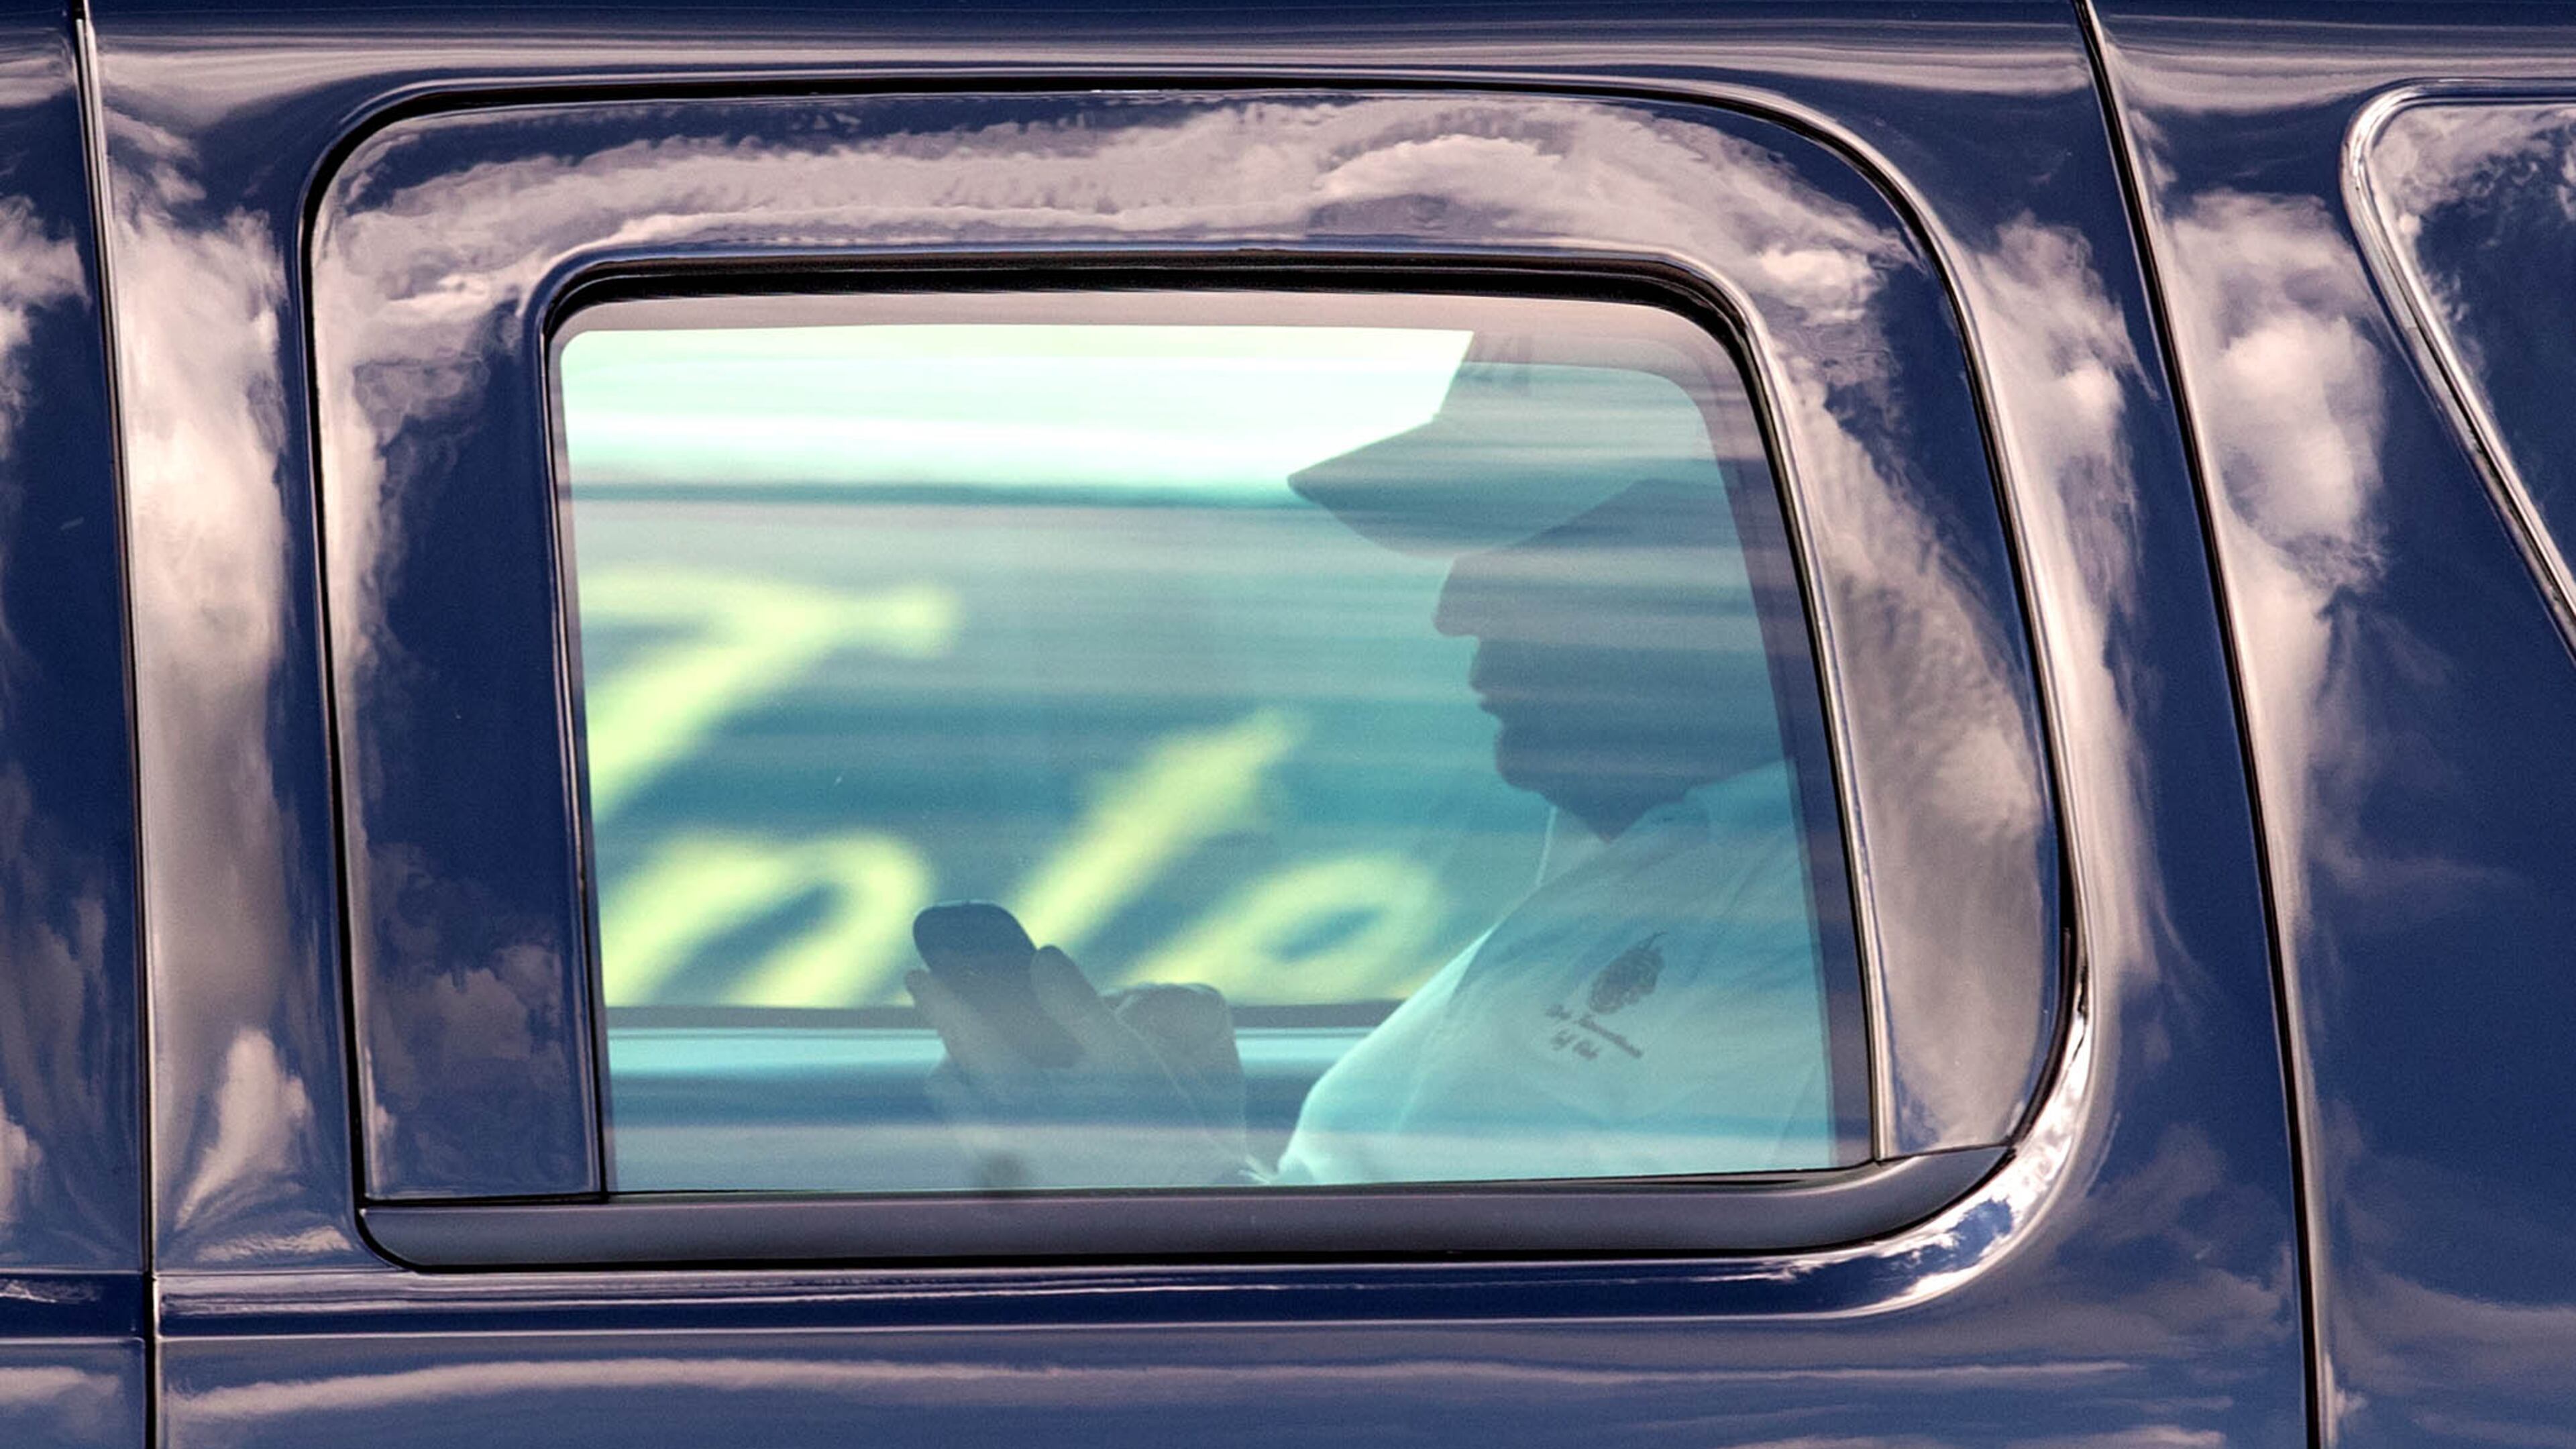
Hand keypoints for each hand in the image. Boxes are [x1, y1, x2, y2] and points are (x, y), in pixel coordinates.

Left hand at [906, 946, 1252, 1188]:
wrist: (1179, 1198)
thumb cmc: (1157, 1122)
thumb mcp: (1126, 1053)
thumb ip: (1077, 1002)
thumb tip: (1044, 956)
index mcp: (1027, 1103)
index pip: (968, 1039)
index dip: (942, 1000)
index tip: (919, 973)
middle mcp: (1005, 1141)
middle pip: (950, 1077)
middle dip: (954, 1040)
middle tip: (967, 1008)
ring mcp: (1007, 1169)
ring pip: (964, 1110)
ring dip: (971, 1071)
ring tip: (1002, 1047)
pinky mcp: (1018, 1185)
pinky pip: (983, 1134)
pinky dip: (991, 1102)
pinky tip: (1031, 1090)